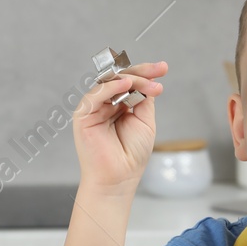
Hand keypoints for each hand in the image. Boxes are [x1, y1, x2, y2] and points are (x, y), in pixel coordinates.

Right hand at [71, 61, 167, 194]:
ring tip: (150, 85)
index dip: (146, 73)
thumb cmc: (131, 155)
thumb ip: (143, 99)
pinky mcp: (83, 114)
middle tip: (159, 70)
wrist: (119, 177)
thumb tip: (148, 80)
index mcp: (119, 105)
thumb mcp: (145, 121)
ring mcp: (94, 107)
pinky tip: (126, 84)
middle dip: (141, 71)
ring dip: (131, 79)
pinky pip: (96, 94)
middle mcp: (105, 103)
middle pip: (121, 78)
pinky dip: (111, 86)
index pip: (131, 82)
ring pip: (111, 82)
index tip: (163, 68)